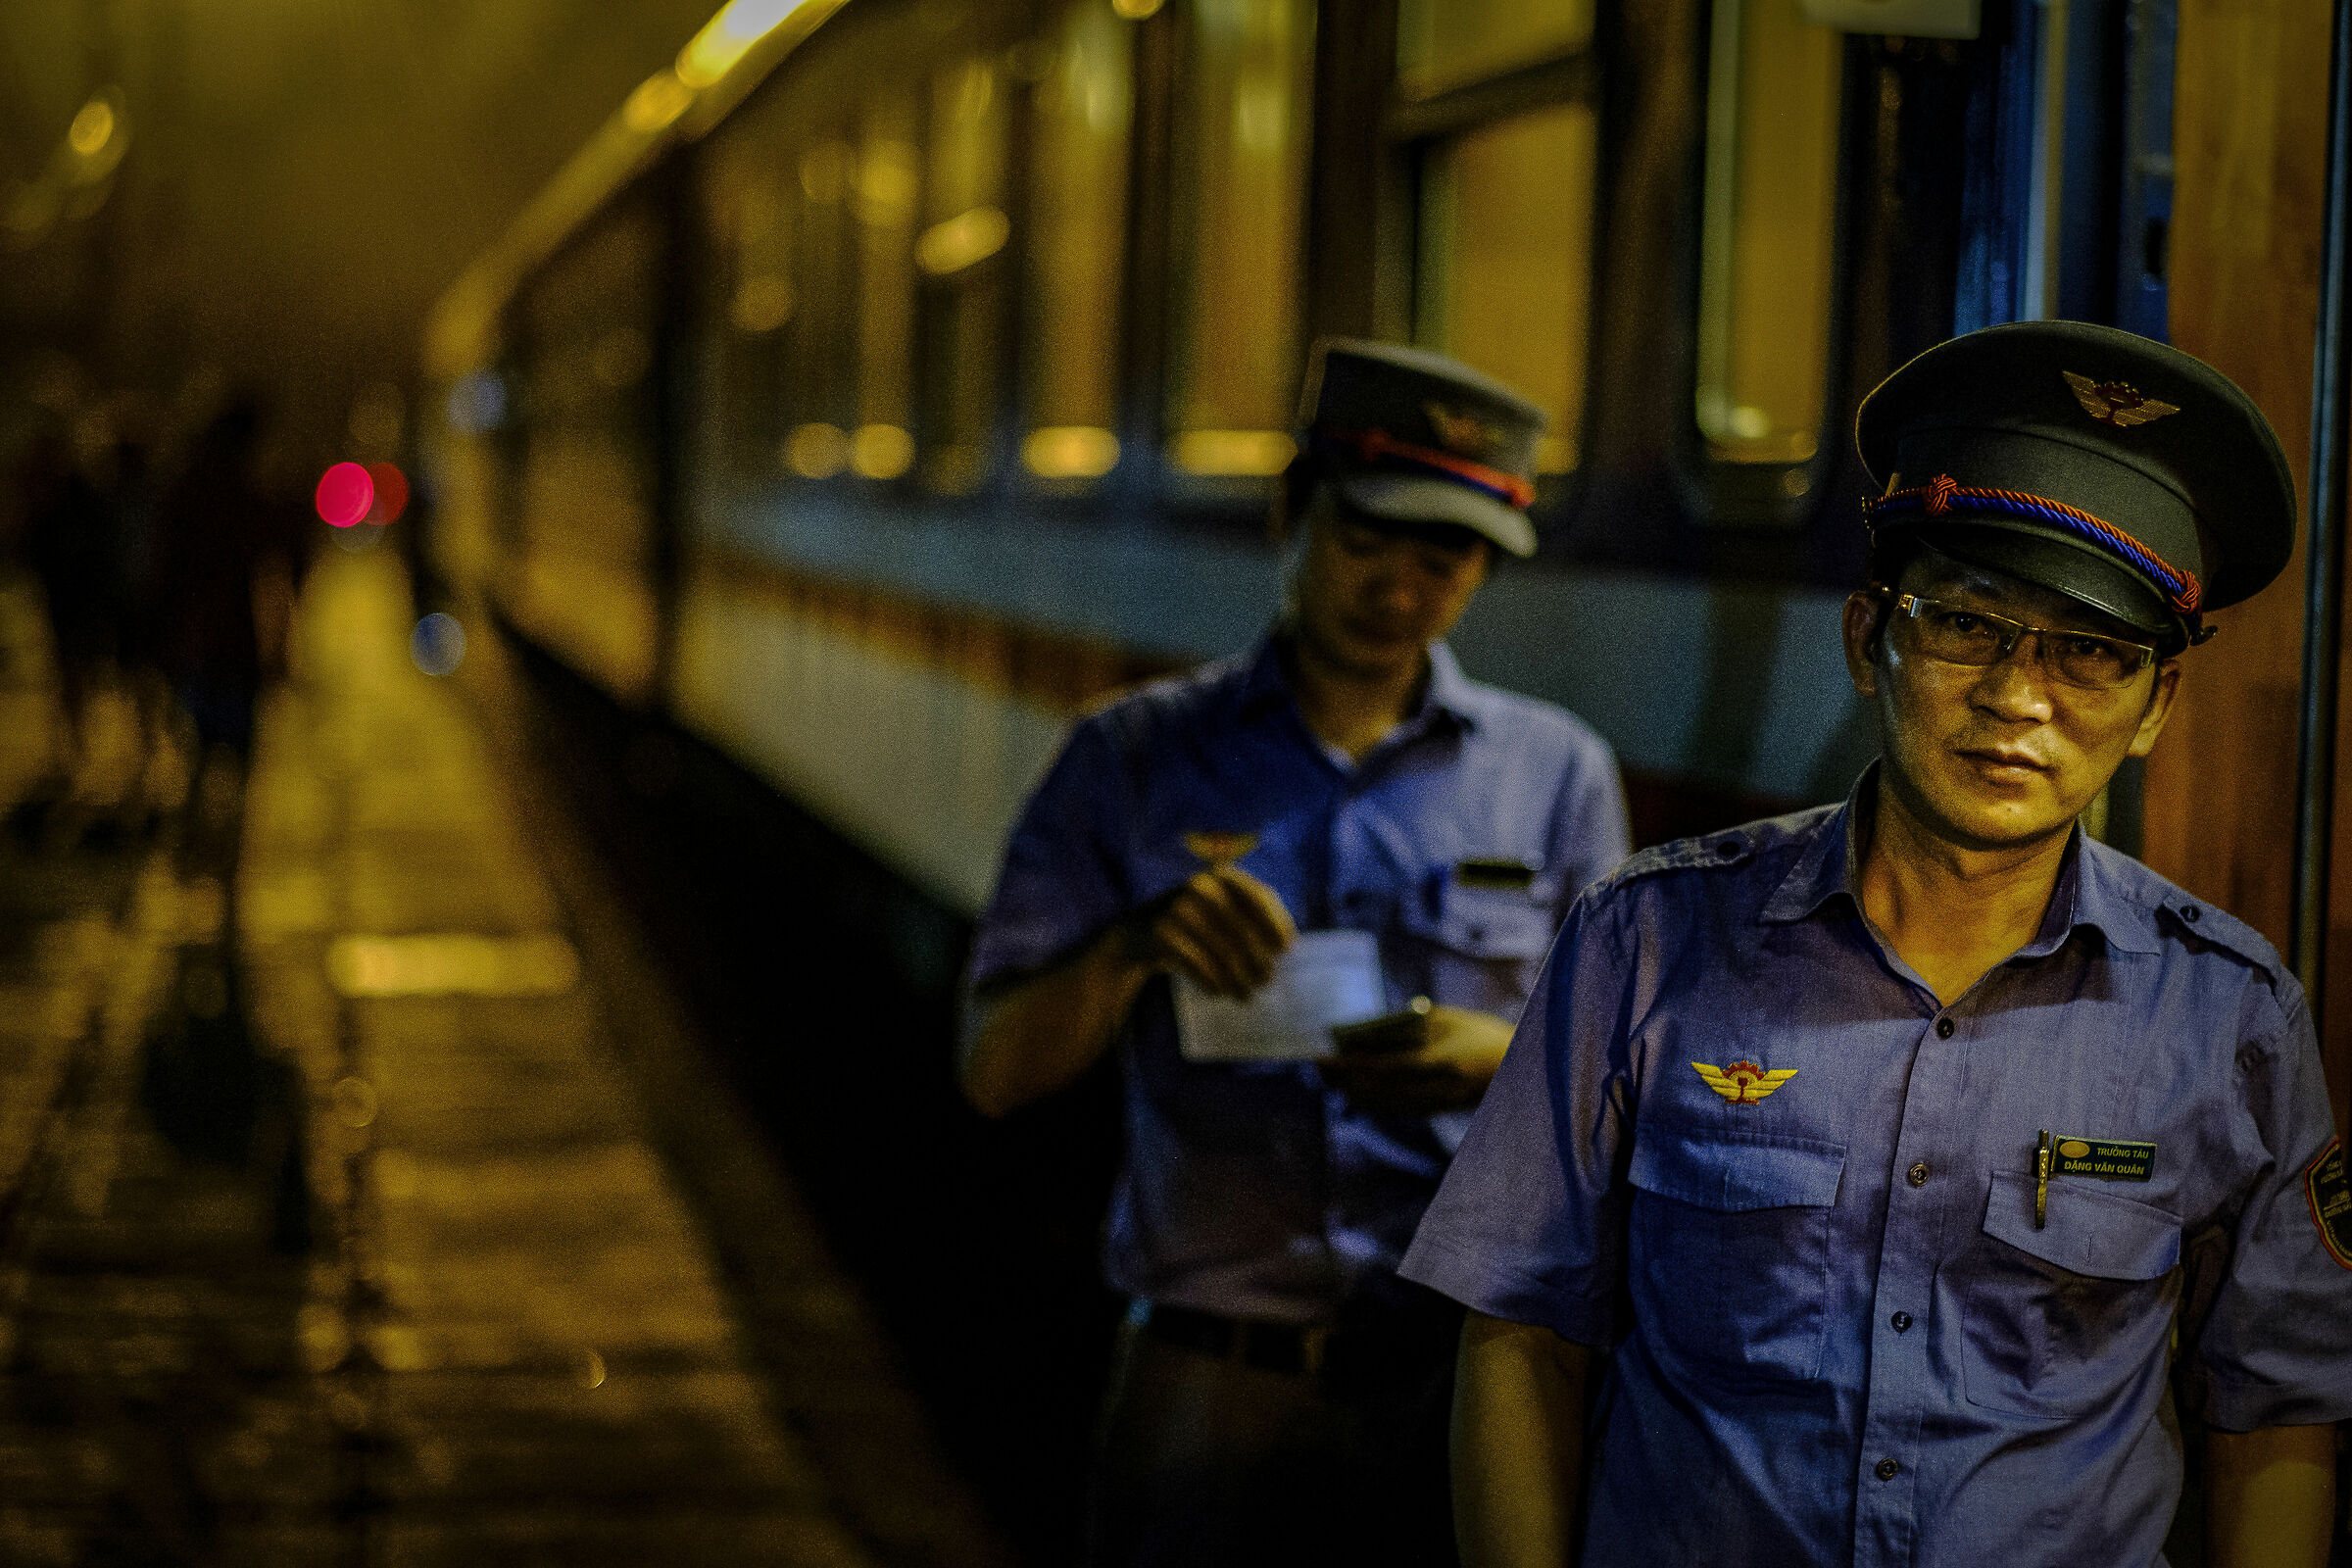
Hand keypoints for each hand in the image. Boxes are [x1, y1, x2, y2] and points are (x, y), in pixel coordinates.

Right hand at [1134, 865, 1296, 997]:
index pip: (1258, 896)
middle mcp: (1200, 886)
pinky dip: (1211, 981)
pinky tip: (1218, 992)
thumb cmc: (1193, 924)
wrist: (1138, 934)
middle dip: (1257, 960)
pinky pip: (1196, 964)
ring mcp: (1178, 907)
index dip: (1275, 923)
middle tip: (1266, 982)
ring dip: (1237, 978)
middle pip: (1241, 929)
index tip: (1286, 950)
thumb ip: (1250, 917)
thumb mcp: (1220, 909)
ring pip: (1220, 951)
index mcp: (1220, 875)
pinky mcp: (1162, 932)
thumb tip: (1284, 949)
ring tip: (1245, 995)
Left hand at [1320, 1005, 1514, 1114]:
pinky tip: (1357, 1092)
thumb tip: (1364, 1034)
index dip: (1351, 1065)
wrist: (1522, 1067)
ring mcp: (1440, 1104)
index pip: (1385, 1067)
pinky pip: (1398, 1111)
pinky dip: (1373, 1102)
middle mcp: (1438, 1089)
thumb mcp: (1447, 1019)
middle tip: (1319, 1067)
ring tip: (1332, 1079)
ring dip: (1355, 1093)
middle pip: (1380, 1091)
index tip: (1325, 1056)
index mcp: (1442, 1061)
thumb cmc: (1483, 1034)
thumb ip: (1409, 1027)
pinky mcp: (1439, 1111)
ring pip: (1386, 1106)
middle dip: (1345, 1080)